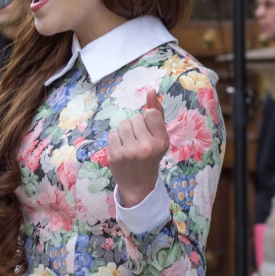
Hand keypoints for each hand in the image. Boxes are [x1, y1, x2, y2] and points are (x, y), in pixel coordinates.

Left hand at [108, 90, 170, 206]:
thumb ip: (157, 113)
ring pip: (123, 124)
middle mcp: (147, 146)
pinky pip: (113, 133)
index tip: (148, 132)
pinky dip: (116, 138)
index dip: (147, 120)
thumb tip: (151, 90)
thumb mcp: (159, 137)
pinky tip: (122, 148)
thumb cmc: (150, 156)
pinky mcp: (116, 155)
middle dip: (135, 126)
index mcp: (162, 141)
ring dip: (124, 131)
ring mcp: (131, 151)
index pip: (151, 113)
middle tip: (139, 141)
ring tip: (130, 143)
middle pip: (135, 118)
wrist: (139, 184)